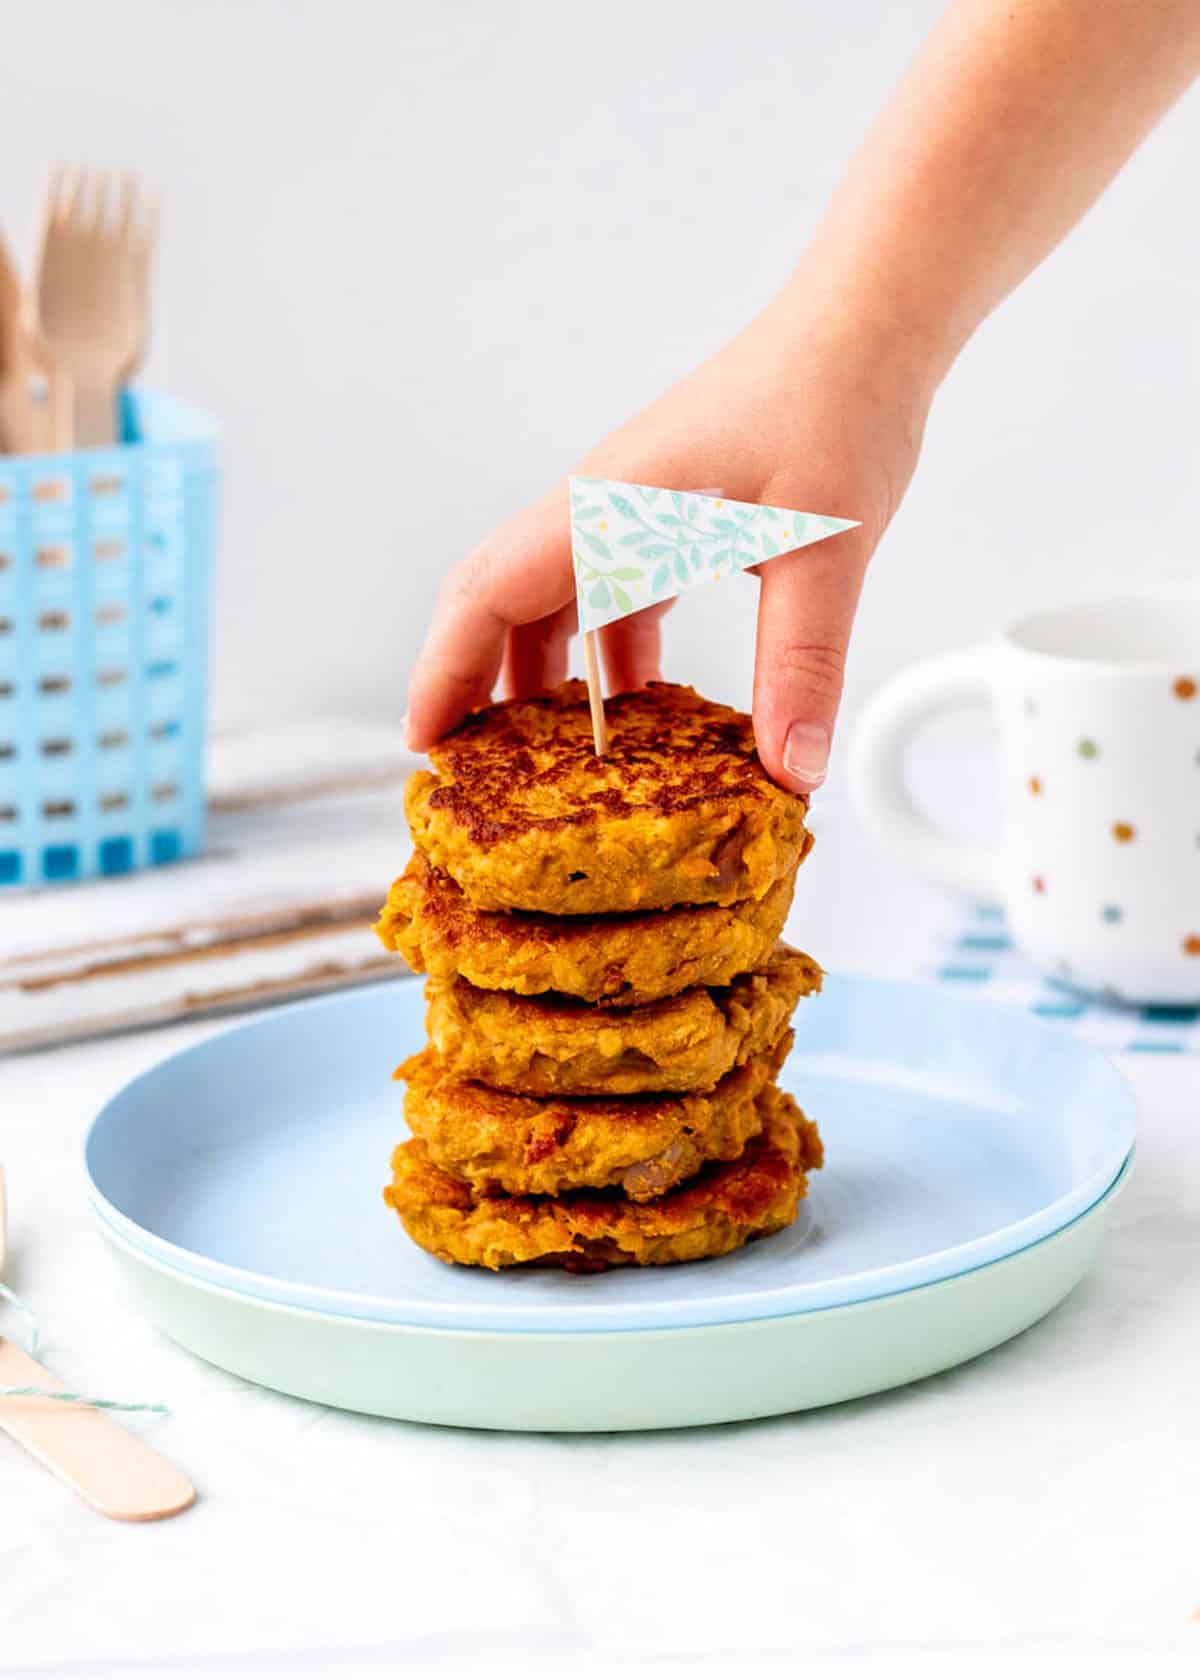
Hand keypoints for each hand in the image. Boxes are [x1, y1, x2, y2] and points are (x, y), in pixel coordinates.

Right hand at [405, 300, 929, 792]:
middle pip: (500, 602)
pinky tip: (639, 708)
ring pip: (556, 605)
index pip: (490, 592)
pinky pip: (612, 598)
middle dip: (475, 684)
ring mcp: (630, 512)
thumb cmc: (834, 405)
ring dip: (544, 679)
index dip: (446, 670)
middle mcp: (602, 510)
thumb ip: (802, 663)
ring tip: (547, 761)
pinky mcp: (667, 518)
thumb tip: (791, 768)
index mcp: (610, 509)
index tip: (425, 738)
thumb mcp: (824, 550)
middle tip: (471, 767)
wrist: (864, 328)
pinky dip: (611, 661)